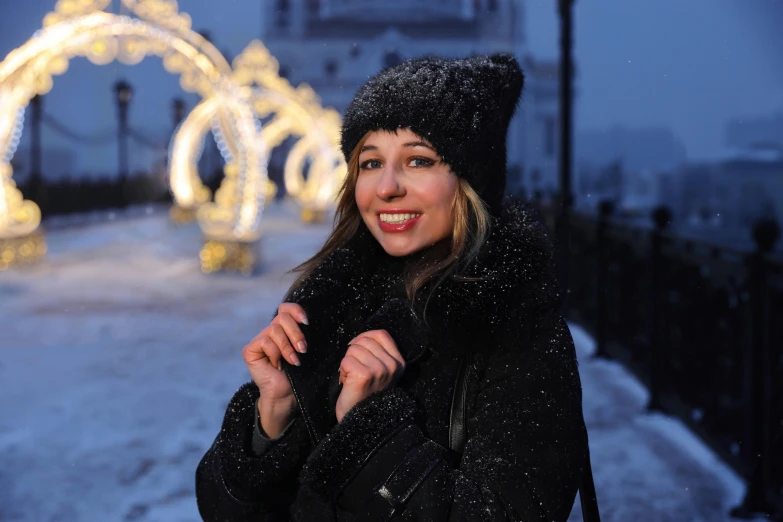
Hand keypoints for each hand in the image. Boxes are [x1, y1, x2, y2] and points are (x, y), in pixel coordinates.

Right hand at [242, 303, 307, 434]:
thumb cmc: (297, 374)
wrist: (285, 394)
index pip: (286, 308)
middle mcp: (271, 331)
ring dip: (287, 347)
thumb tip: (309, 322)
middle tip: (303, 349)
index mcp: (284, 329)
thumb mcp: (303, 350)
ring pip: (274, 329)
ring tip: (294, 361)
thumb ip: (303, 334)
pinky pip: (264, 341)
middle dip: (296, 333)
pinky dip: (274, 353)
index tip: (307, 323)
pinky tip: (277, 365)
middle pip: (282, 316)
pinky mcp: (250, 350)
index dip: (296, 311)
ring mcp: (259, 340)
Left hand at [335, 330, 405, 422]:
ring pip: (353, 349)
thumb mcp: (381, 371)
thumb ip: (377, 353)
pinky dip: (342, 371)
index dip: (365, 337)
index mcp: (399, 362)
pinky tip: (348, 383)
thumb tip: (360, 338)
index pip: (381, 334)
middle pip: (364, 340)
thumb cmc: (367, 394)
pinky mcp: (364, 375)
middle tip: (355, 370)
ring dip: (347, 362)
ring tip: (352, 377)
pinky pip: (346, 361)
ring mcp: (379, 370)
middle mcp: (392, 365)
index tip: (357, 348)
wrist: (362, 421)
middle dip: (354, 353)